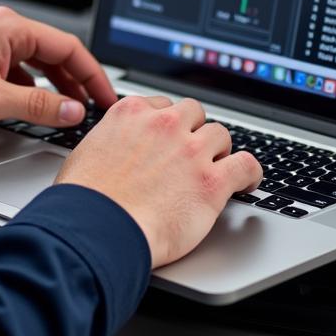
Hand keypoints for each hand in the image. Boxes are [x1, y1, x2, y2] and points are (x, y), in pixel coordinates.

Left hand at [0, 5, 116, 133]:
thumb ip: (37, 105)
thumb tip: (73, 110)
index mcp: (10, 28)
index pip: (68, 47)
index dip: (92, 75)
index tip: (106, 97)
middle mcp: (3, 28)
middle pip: (55, 53)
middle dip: (77, 80)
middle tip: (94, 106)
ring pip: (38, 61)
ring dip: (56, 85)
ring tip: (70, 109)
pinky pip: (20, 69)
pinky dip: (34, 87)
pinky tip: (36, 106)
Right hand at [55, 96, 262, 267]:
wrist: (96, 229)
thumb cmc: (84, 201)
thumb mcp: (87, 153)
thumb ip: (110, 141)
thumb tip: (113, 150)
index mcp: (133, 113)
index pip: (163, 105)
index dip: (169, 125)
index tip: (172, 137)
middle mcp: (165, 125)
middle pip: (195, 114)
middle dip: (195, 132)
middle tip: (192, 153)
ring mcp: (190, 151)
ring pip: (220, 135)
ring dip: (219, 151)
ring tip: (218, 167)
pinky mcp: (211, 181)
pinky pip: (246, 164)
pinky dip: (250, 172)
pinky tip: (248, 180)